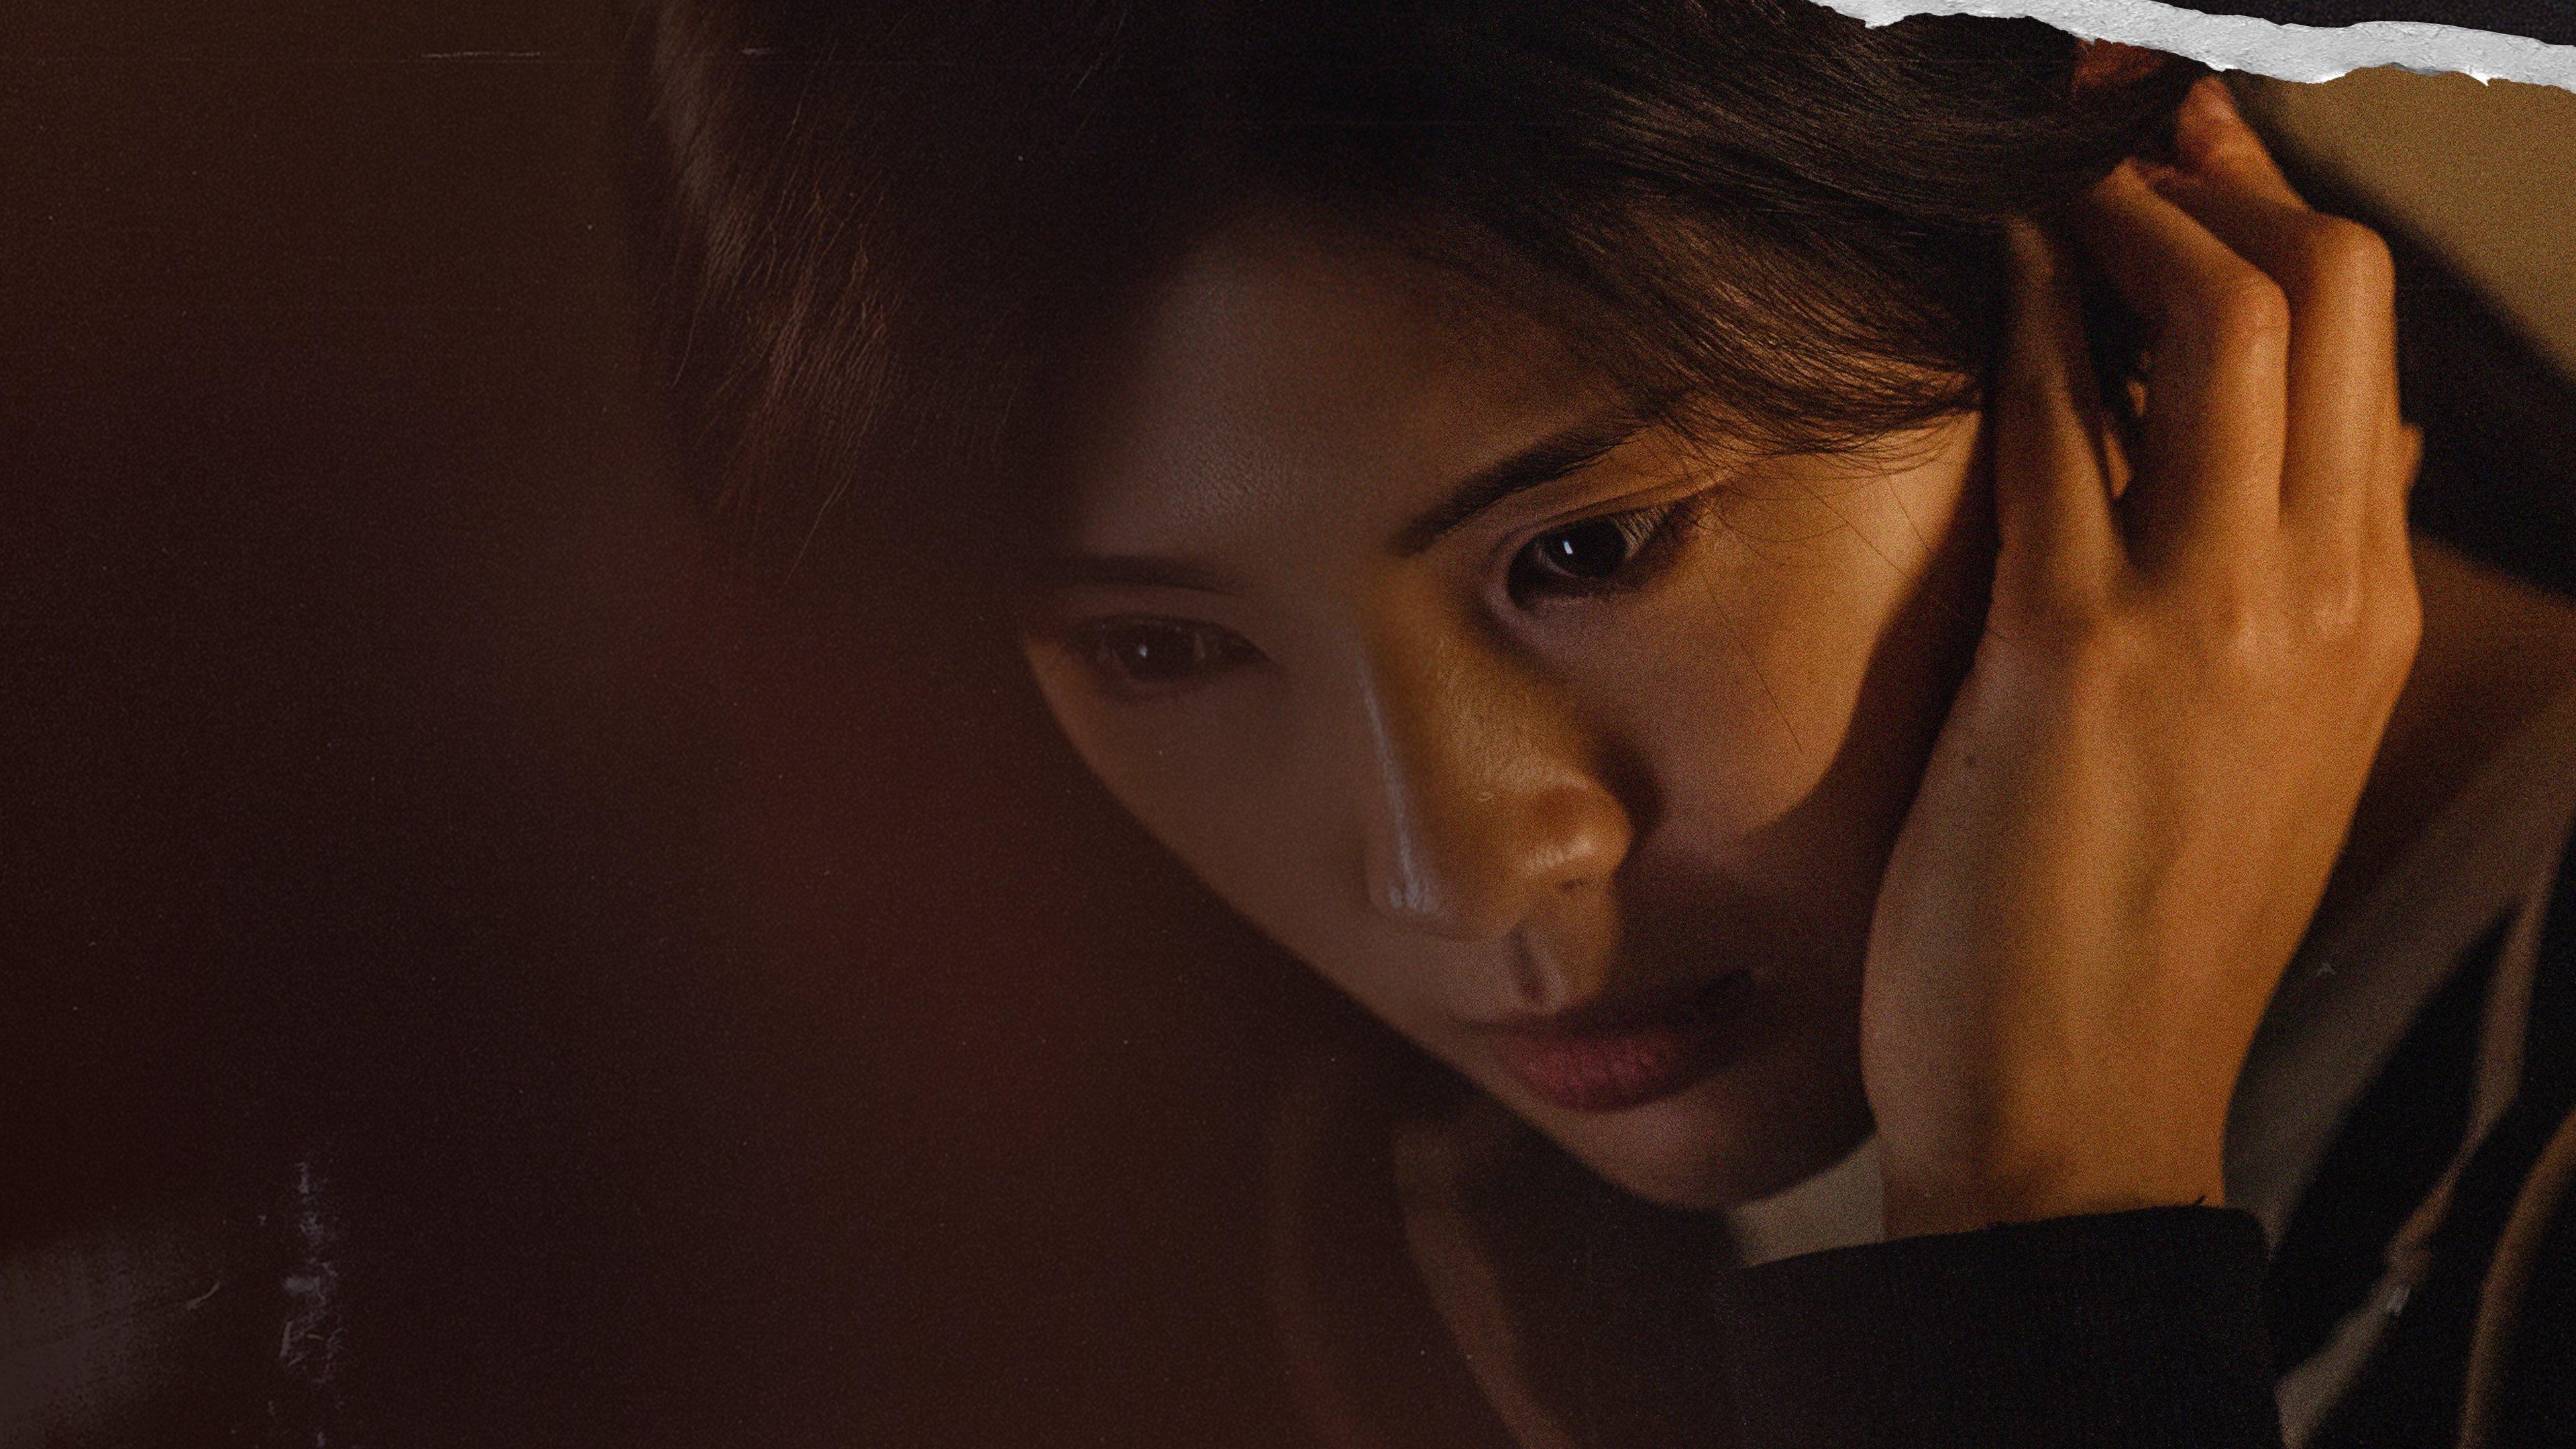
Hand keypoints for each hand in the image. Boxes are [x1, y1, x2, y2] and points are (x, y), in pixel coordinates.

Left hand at [1863, 78, 2424, 1236]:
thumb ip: (2282, 606)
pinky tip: (1985, 272)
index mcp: (2366, 620)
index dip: (2274, 229)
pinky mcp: (2080, 650)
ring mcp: (2218, 618)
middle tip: (2118, 139)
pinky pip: (2064, 420)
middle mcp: (2324, 598)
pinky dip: (2028, 314)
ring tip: (2049, 183)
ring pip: (2228, 317)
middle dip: (2220, 177)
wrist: (2081, 1124)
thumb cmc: (2129, 944)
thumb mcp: (2252, 762)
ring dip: (2127, 214)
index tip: (2185, 173)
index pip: (2365, 358)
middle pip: (2330, 292)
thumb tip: (2288, 471)